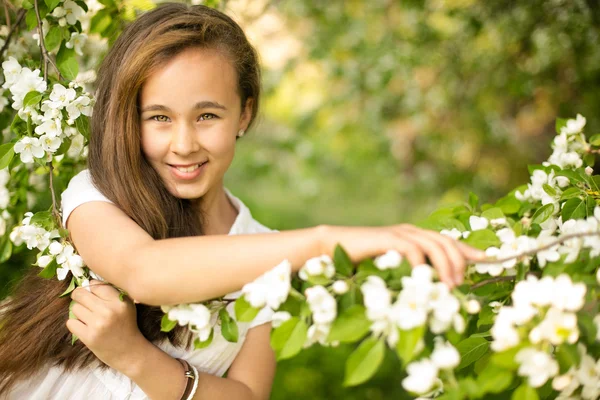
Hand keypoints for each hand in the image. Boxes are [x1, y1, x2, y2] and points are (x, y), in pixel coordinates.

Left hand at [66, 280, 146, 372]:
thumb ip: (111, 292)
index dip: (91, 289)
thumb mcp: (127, 305)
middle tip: (83, 302)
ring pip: (75, 308)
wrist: (129, 352)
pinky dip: (75, 324)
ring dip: (78, 312)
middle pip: (81, 294)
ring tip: (88, 318)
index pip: (95, 286)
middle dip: (79, 297)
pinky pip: (71, 323)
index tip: (93, 294)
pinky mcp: (88, 337)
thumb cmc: (126, 326)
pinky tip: (84, 327)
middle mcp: (108, 311)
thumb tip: (88, 282)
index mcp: (119, 301)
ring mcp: (97, 324)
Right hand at [320, 224, 484, 286]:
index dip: (470, 251)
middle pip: (446, 242)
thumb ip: (408, 276)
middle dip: (460, 262)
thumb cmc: (359, 264)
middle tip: (461, 285)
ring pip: (435, 244)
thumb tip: (429, 294)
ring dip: (446, 266)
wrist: (330, 247)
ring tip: (449, 286)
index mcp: (415, 238)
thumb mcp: (389, 270)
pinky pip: (413, 249)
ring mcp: (400, 233)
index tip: (490, 259)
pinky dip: (422, 264)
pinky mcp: (389, 238)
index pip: (449, 242)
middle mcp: (411, 232)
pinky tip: (424, 278)